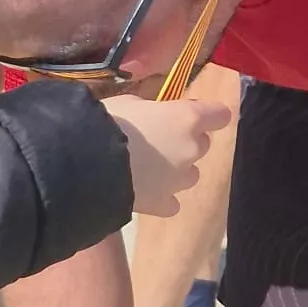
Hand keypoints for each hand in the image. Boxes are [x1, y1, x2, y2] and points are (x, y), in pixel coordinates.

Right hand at [102, 94, 229, 215]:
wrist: (88, 163)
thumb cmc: (108, 121)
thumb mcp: (129, 103)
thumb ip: (152, 110)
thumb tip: (155, 116)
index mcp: (186, 118)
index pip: (219, 115)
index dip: (209, 115)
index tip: (193, 114)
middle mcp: (191, 149)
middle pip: (202, 145)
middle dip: (184, 142)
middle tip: (156, 140)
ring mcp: (180, 180)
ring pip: (189, 174)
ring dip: (175, 170)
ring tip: (146, 169)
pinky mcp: (163, 204)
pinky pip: (171, 201)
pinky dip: (162, 197)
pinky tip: (143, 192)